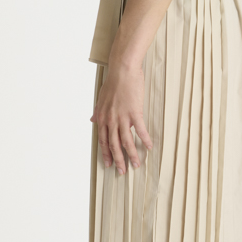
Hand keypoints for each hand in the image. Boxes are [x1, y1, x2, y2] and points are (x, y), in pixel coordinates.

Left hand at [91, 60, 153, 174]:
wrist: (122, 70)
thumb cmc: (113, 83)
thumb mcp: (100, 98)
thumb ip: (97, 111)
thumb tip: (92, 119)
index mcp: (102, 117)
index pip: (103, 140)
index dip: (106, 154)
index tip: (109, 164)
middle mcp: (110, 120)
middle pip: (114, 145)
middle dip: (118, 160)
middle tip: (123, 171)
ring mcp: (122, 117)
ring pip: (126, 141)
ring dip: (132, 155)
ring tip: (137, 165)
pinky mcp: (134, 113)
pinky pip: (140, 130)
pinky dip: (145, 140)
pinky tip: (149, 147)